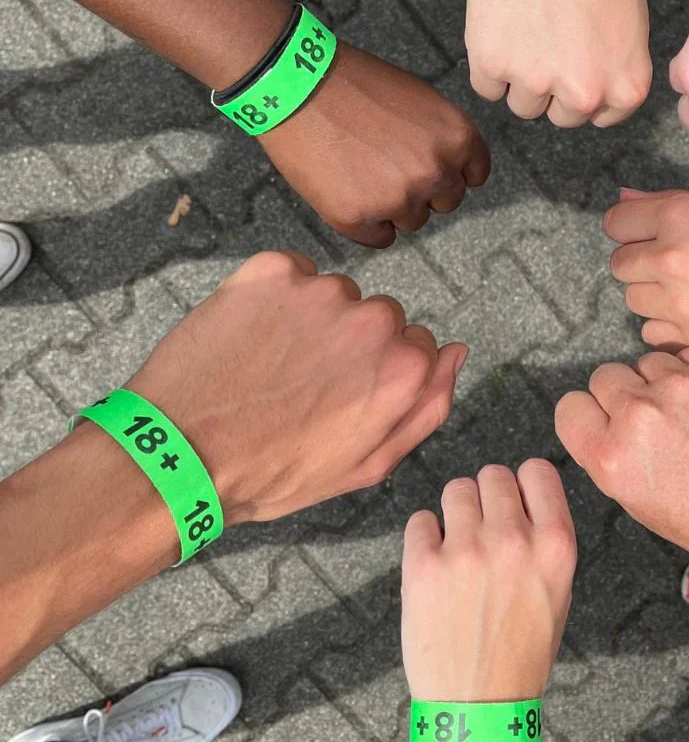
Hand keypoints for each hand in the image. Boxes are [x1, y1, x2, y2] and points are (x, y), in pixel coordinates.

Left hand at [127, 251, 465, 523]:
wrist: (179, 455)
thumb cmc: (274, 471)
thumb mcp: (367, 464)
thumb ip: (427, 406)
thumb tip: (457, 352)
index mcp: (404, 368)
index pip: (417, 345)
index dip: (380, 374)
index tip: (345, 396)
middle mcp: (372, 320)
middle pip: (380, 316)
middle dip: (352, 343)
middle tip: (304, 385)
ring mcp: (320, 291)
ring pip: (336, 295)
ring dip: (313, 320)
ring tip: (271, 366)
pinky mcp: (272, 271)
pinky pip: (291, 273)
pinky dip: (275, 298)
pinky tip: (251, 339)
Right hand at [258, 42, 490, 246]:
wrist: (297, 83)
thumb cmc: (355, 85)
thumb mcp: (420, 99)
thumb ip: (443, 137)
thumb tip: (454, 167)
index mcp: (458, 137)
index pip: (474, 175)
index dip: (451, 171)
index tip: (430, 165)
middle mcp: (435, 172)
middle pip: (445, 202)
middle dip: (423, 190)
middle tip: (386, 165)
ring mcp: (398, 198)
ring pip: (412, 221)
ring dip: (392, 206)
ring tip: (360, 170)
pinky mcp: (359, 219)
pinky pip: (379, 237)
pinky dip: (365, 222)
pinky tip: (346, 189)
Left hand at [402, 460, 575, 700]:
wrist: (479, 707)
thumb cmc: (521, 653)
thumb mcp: (558, 592)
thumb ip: (545, 539)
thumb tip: (523, 497)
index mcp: (556, 545)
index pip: (538, 470)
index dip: (524, 483)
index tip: (516, 500)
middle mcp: (513, 540)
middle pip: (493, 474)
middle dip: (487, 498)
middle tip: (482, 531)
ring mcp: (466, 551)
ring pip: (456, 489)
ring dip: (455, 513)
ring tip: (458, 549)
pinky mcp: (424, 566)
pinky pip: (420, 520)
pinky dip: (425, 538)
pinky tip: (436, 568)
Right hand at [466, 0, 650, 126]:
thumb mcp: (631, 20)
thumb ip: (615, 63)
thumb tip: (596, 82)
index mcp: (626, 86)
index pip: (600, 115)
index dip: (586, 87)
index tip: (577, 63)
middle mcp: (584, 94)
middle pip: (560, 115)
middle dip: (553, 85)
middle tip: (547, 40)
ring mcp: (535, 82)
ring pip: (522, 105)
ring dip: (519, 76)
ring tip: (524, 28)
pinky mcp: (492, 64)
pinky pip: (486, 86)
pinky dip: (489, 64)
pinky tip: (501, 26)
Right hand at [555, 347, 688, 571]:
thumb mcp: (635, 500)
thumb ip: (608, 452)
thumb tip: (601, 415)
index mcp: (611, 457)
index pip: (571, 407)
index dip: (590, 416)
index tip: (607, 424)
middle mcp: (640, 416)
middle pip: (605, 376)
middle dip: (623, 395)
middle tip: (653, 421)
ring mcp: (680, 386)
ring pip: (647, 361)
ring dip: (661, 381)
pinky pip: (687, 354)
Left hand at [605, 189, 688, 358]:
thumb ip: (669, 204)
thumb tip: (625, 201)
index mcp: (678, 215)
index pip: (615, 223)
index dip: (630, 229)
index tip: (644, 235)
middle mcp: (669, 257)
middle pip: (619, 265)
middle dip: (641, 264)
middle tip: (675, 265)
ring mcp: (679, 302)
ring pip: (634, 301)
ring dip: (654, 296)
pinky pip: (653, 333)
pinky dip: (668, 328)